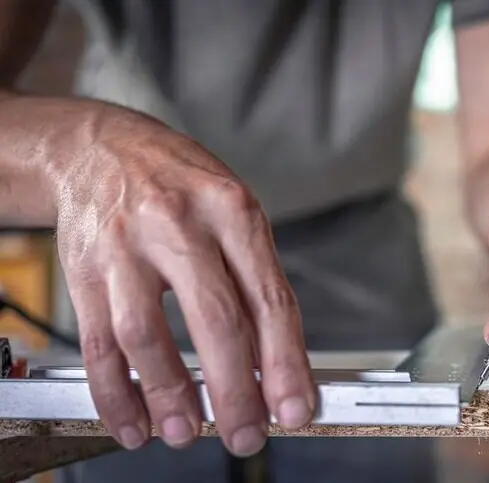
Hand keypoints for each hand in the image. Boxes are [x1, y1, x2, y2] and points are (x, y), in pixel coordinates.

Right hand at [53, 109, 313, 454]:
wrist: (100, 147)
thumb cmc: (183, 188)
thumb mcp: (234, 214)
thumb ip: (256, 284)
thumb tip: (280, 367)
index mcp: (234, 212)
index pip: (269, 298)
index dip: (285, 362)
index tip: (296, 407)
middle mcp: (181, 225)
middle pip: (216, 320)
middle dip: (234, 389)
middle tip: (246, 433)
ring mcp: (127, 247)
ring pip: (148, 335)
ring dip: (169, 395)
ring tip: (188, 432)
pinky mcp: (84, 269)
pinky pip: (98, 343)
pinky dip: (116, 392)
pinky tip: (134, 421)